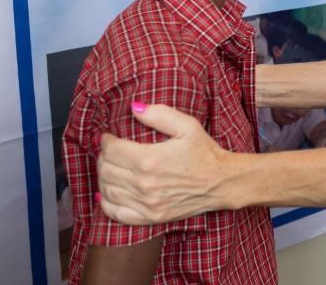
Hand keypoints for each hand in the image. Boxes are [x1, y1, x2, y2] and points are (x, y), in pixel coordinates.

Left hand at [97, 104, 230, 225]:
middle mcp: (144, 184)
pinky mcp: (150, 217)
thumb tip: (134, 108)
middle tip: (110, 151)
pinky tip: (109, 193)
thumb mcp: (188, 126)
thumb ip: (159, 114)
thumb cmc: (205, 153)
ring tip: (110, 168)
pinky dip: (106, 203)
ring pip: (107, 190)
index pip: (111, 150)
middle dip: (103, 157)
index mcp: (150, 159)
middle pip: (106, 170)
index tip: (109, 137)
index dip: (106, 141)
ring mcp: (146, 203)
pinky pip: (116, 213)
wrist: (222, 182)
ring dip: (103, 178)